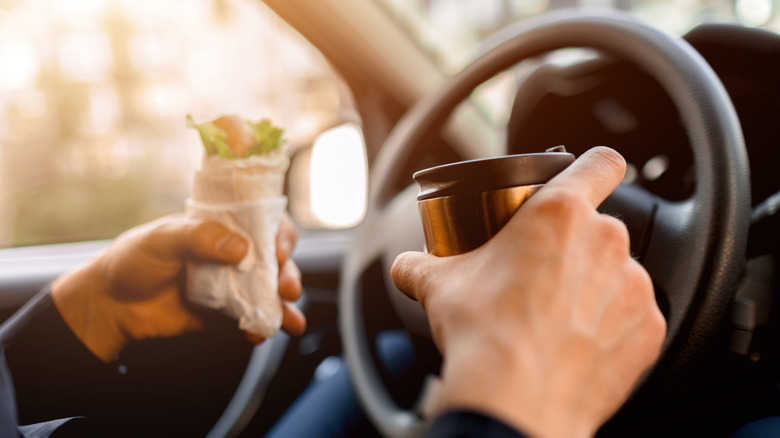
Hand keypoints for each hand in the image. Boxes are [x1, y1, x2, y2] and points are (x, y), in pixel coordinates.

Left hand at [52, 213, 305, 361]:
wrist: (110, 307)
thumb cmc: (132, 261)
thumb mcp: (161, 239)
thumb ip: (198, 238)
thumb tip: (240, 247)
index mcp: (221, 226)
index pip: (262, 222)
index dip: (279, 234)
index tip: (279, 251)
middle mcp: (232, 253)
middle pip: (274, 259)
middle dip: (288, 274)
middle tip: (286, 288)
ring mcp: (231, 284)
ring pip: (269, 291)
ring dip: (284, 305)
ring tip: (289, 320)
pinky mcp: (224, 313)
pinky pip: (252, 318)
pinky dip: (262, 327)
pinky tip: (261, 334)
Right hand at [391, 147, 665, 437]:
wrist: (515, 400)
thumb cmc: (483, 332)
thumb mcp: (439, 285)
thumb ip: (420, 265)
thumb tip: (406, 266)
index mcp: (560, 213)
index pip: (601, 163)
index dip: (596, 168)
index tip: (587, 180)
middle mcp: (606, 241)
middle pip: (598, 230)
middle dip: (573, 250)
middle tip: (540, 278)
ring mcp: (633, 286)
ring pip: (615, 275)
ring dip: (592, 290)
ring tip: (557, 319)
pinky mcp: (647, 329)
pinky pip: (631, 318)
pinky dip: (610, 328)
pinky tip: (577, 345)